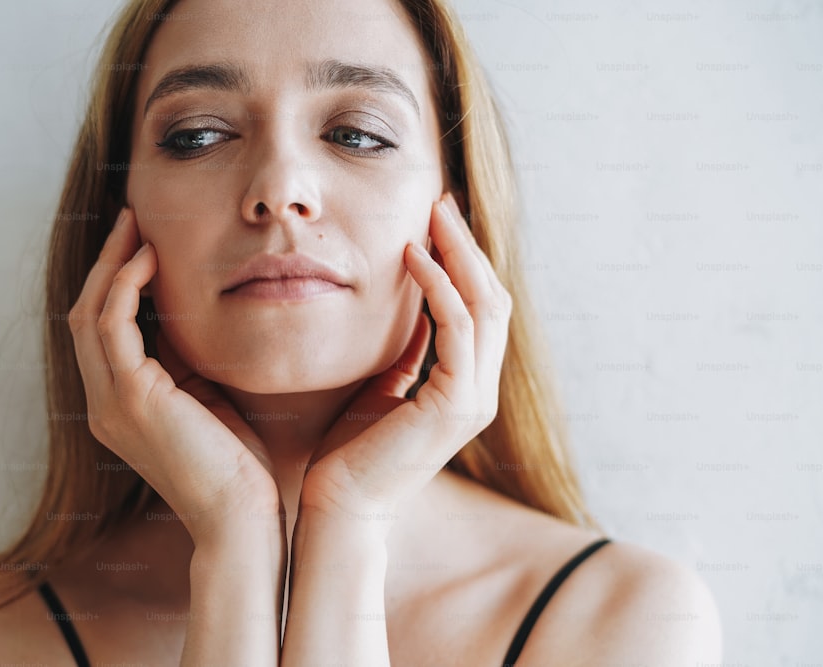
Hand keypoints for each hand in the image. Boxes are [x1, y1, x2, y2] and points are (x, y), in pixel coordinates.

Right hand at [68, 207, 281, 544]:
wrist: (241, 518)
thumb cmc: (237, 465)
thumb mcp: (205, 399)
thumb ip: (186, 360)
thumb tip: (188, 311)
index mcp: (119, 407)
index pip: (102, 332)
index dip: (113, 283)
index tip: (139, 243)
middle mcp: (103, 404)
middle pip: (85, 315)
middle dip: (105, 262)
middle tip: (130, 219)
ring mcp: (110, 402)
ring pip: (90, 314)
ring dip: (110, 263)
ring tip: (135, 225)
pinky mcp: (130, 398)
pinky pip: (113, 325)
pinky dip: (125, 286)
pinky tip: (149, 259)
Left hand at [299, 193, 512, 529]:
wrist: (339, 507)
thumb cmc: (351, 452)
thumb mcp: (383, 387)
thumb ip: (406, 352)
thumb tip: (408, 310)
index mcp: (465, 386)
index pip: (480, 309)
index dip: (464, 261)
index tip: (437, 220)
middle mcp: (479, 390)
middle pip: (492, 299)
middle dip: (467, 246)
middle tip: (441, 201)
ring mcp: (473, 399)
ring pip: (485, 306)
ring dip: (459, 254)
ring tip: (432, 215)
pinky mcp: (454, 405)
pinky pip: (457, 328)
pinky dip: (438, 287)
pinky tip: (412, 257)